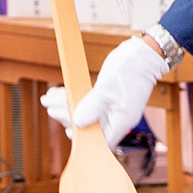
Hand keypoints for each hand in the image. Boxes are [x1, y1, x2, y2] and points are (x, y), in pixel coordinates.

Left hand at [41, 35, 169, 146]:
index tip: (66, 129)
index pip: (100, 140)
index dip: (82, 138)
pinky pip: (87, 102)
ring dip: (66, 106)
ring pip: (85, 112)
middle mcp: (116, 117)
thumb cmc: (130, 69)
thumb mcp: (108, 88)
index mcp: (121, 121)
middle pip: (89, 126)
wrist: (143, 53)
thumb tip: (78, 123)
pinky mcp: (107, 97)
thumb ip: (93, 107)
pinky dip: (73, 98)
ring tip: (49, 98)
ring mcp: (111, 108)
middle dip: (67, 117)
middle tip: (50, 107)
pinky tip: (59, 93)